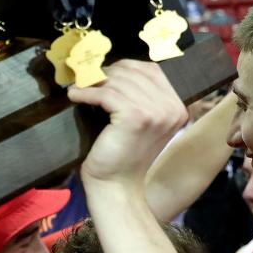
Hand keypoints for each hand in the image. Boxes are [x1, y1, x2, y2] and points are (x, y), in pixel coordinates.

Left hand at [68, 59, 188, 188]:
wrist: (116, 185)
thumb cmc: (122, 153)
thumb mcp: (139, 120)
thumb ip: (138, 94)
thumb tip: (113, 66)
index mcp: (177, 105)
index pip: (152, 70)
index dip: (124, 67)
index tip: (103, 73)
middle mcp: (172, 107)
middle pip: (134, 72)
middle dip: (107, 74)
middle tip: (86, 79)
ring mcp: (156, 112)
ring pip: (118, 82)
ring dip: (94, 83)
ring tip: (79, 88)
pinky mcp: (135, 117)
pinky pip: (106, 94)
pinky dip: (87, 93)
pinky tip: (75, 96)